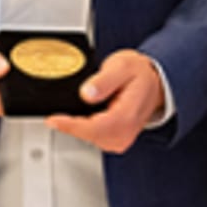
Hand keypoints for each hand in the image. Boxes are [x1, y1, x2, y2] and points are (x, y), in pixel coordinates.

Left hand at [45, 50, 163, 154]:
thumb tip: (87, 93)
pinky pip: (92, 137)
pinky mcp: (115, 140)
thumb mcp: (122, 66)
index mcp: (127, 116)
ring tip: (71, 112)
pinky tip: (83, 115)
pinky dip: (83, 128)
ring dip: (76, 126)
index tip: (52, 120)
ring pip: (88, 138)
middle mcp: (125, 133)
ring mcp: (120, 140)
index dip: (71, 125)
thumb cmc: (139, 74)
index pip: (94, 128)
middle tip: (56, 114)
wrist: (154, 83)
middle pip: (88, 135)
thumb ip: (104, 80)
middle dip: (70, 124)